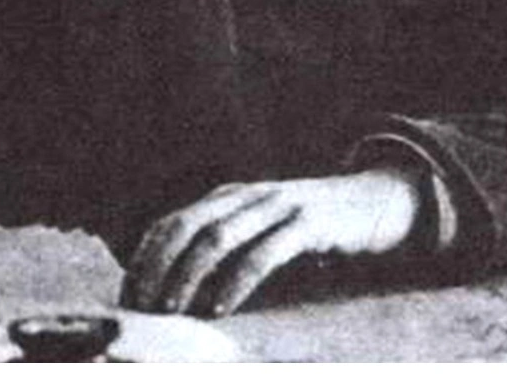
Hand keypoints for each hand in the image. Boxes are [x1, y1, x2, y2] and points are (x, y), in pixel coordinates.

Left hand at [121, 167, 422, 317]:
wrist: (377, 200)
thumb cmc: (313, 228)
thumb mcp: (262, 230)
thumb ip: (227, 248)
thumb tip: (178, 292)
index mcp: (227, 198)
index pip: (170, 224)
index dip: (144, 261)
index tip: (130, 298)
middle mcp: (246, 196)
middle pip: (185, 229)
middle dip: (157, 270)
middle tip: (144, 308)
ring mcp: (277, 205)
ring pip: (217, 238)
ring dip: (188, 277)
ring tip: (173, 310)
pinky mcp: (307, 223)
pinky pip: (263, 252)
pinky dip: (236, 281)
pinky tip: (221, 306)